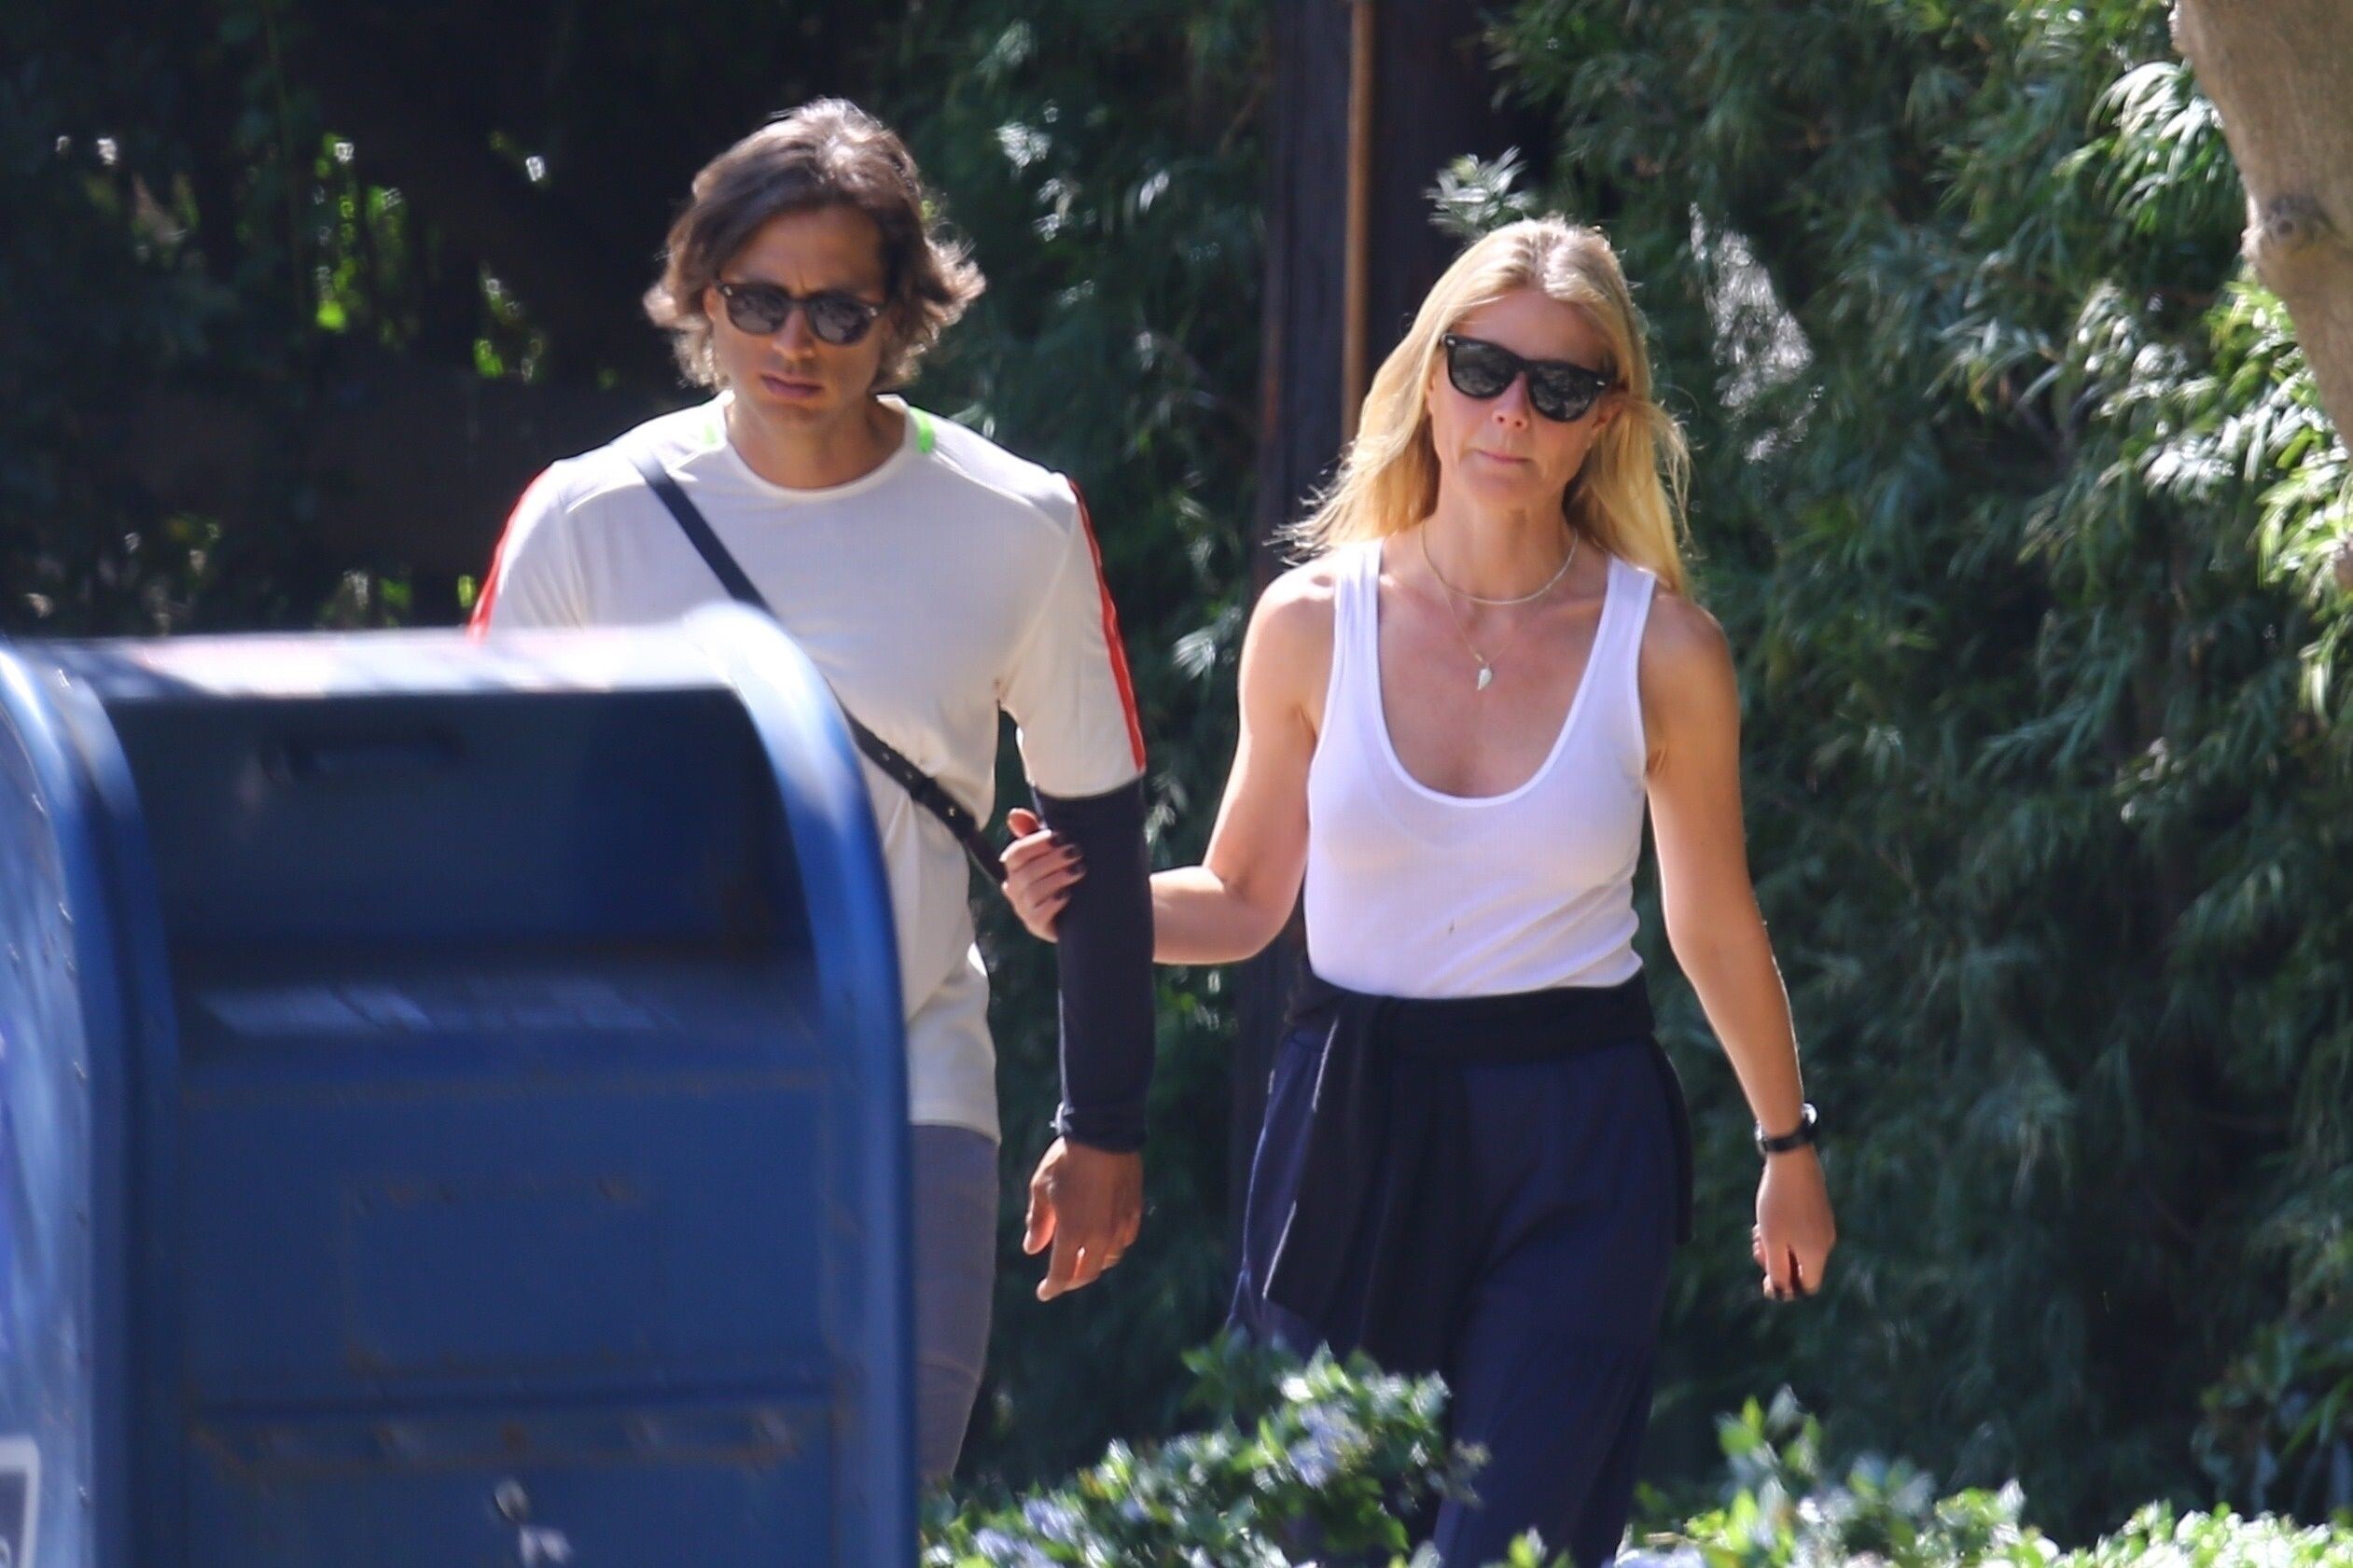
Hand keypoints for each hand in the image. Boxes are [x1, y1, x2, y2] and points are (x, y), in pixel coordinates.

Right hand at [1000, 807, 1087, 941]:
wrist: (1082, 907)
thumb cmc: (1064, 870)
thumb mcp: (1053, 849)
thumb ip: (1033, 831)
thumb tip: (1013, 814)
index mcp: (1015, 867)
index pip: (1015, 854)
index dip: (1036, 844)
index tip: (1060, 836)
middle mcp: (1014, 889)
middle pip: (1025, 873)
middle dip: (1053, 860)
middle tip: (1077, 852)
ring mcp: (1023, 909)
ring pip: (1032, 893)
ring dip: (1057, 879)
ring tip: (1079, 870)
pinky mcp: (1036, 926)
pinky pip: (1038, 916)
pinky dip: (1054, 903)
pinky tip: (1069, 895)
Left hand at [1023, 1137, 1142, 1301]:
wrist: (1104, 1134)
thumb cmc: (1067, 1160)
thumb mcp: (1042, 1189)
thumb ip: (1038, 1223)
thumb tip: (1032, 1248)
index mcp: (1072, 1233)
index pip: (1061, 1274)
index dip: (1051, 1288)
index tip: (1043, 1293)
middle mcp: (1099, 1236)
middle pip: (1087, 1273)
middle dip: (1072, 1279)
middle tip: (1061, 1277)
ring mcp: (1119, 1225)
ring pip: (1109, 1259)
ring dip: (1093, 1263)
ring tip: (1082, 1257)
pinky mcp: (1134, 1212)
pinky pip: (1124, 1240)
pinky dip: (1112, 1246)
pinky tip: (1105, 1239)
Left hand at [1752, 1145, 1834, 1301]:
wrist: (1791, 1160)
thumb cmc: (1779, 1203)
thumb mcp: (1772, 1241)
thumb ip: (1777, 1269)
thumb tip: (1781, 1291)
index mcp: (1817, 1253)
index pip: (1808, 1286)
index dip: (1787, 1288)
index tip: (1766, 1278)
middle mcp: (1826, 1242)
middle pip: (1802, 1267)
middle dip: (1777, 1263)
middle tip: (1757, 1248)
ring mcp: (1824, 1225)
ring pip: (1798, 1248)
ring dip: (1777, 1245)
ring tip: (1758, 1231)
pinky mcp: (1818, 1210)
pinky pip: (1801, 1232)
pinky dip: (1783, 1232)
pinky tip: (1766, 1218)